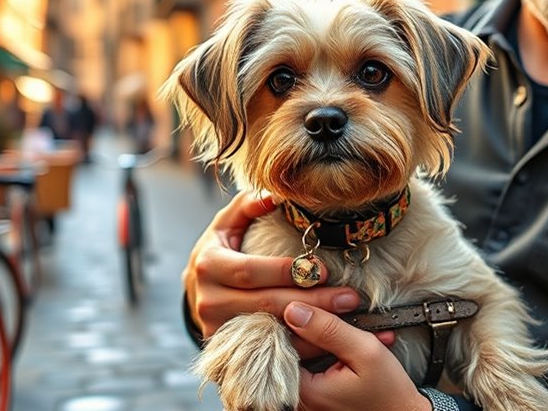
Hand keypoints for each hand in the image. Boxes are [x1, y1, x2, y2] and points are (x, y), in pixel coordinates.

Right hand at [183, 191, 362, 355]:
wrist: (198, 292)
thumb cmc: (221, 251)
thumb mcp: (226, 225)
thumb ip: (248, 206)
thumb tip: (276, 195)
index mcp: (209, 265)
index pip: (251, 271)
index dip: (288, 271)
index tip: (323, 269)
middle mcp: (209, 302)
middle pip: (267, 305)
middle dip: (313, 302)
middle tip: (350, 298)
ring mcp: (217, 331)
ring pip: (272, 333)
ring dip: (314, 331)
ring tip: (348, 320)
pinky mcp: (229, 350)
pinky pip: (271, 351)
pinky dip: (303, 349)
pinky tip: (330, 340)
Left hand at [284, 302, 430, 410]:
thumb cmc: (389, 391)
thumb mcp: (364, 352)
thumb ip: (328, 329)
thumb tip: (293, 309)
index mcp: (303, 390)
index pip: (285, 341)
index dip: (303, 318)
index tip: (326, 309)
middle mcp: (299, 396)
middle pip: (295, 346)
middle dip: (322, 327)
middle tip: (349, 319)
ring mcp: (308, 396)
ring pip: (308, 352)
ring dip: (332, 337)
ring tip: (360, 335)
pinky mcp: (318, 393)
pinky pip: (317, 363)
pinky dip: (334, 350)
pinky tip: (356, 345)